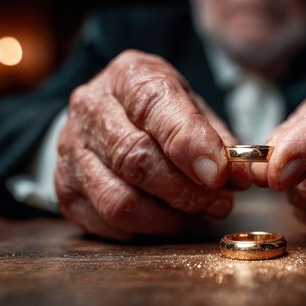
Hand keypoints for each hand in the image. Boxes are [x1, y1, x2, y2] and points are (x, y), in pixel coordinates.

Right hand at [55, 50, 249, 239]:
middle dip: (186, 189)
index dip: (189, 143)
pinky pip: (107, 223)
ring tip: (200, 213)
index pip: (153, 105)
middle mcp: (90, 108)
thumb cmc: (159, 112)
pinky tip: (169, 219)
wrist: (107, 116)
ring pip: (119, 200)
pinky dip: (146, 229)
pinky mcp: (65, 189)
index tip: (221, 172)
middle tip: (221, 202)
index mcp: (127, 76)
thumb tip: (240, 177)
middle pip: (135, 158)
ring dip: (169, 217)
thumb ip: (218, 139)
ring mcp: (71, 150)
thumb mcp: (192, 107)